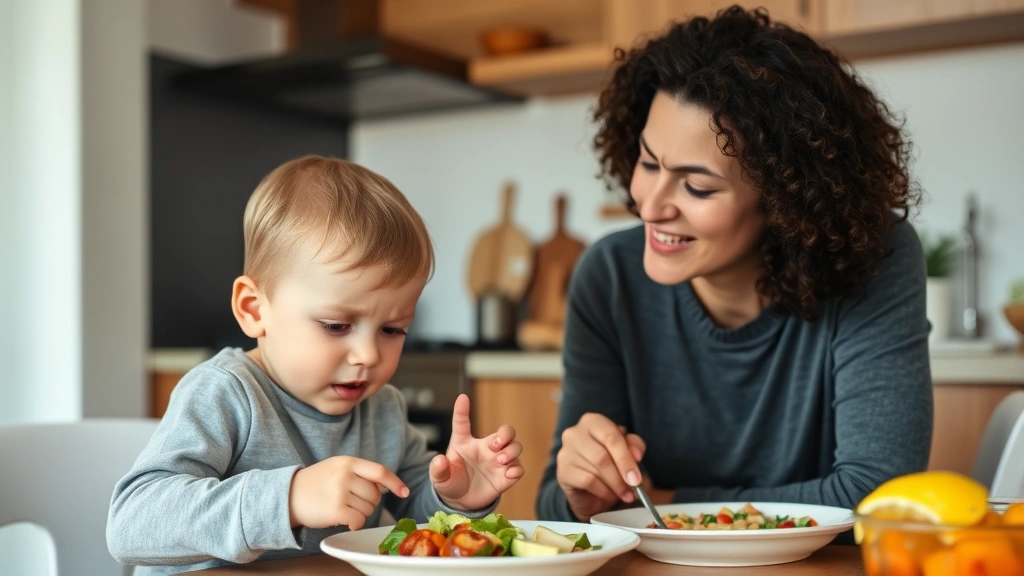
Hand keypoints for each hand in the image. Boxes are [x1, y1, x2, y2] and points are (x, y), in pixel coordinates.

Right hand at [288, 456, 408, 529]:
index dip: (395, 482)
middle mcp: (345, 474)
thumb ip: (358, 472)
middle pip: (375, 495)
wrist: (287, 496)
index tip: (404, 492)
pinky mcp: (335, 509)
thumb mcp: (336, 468)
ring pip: (368, 509)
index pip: (379, 471)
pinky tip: (344, 520)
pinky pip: (359, 521)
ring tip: (343, 508)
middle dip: (369, 503)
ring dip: (360, 514)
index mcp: (348, 462)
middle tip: (352, 503)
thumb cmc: (315, 484)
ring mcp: (340, 491)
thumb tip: (384, 485)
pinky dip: (355, 524)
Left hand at [430, 394, 524, 510]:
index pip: (463, 423)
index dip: (462, 410)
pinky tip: (508, 474)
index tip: (462, 398)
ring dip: (512, 451)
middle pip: (505, 431)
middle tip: (496, 444)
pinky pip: (519, 468)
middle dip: (505, 434)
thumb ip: (438, 470)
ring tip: (500, 460)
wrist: (460, 502)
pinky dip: (516, 470)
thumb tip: (439, 460)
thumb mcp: (440, 478)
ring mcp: (497, 462)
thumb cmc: (450, 482)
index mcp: (465, 444)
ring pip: (516, 447)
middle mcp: (485, 449)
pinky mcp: (505, 477)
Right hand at [555, 413, 646, 521]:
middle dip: (621, 475)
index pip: (611, 436)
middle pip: (602, 455)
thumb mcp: (627, 450)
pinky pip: (587, 482)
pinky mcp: (563, 471)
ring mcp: (566, 452)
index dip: (626, 458)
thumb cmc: (610, 463)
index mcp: (592, 421)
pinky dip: (603, 491)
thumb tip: (636, 455)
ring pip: (596, 470)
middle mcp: (574, 433)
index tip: (636, 477)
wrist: (589, 489)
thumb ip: (634, 446)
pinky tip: (609, 494)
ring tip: (624, 493)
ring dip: (614, 485)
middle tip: (633, 488)